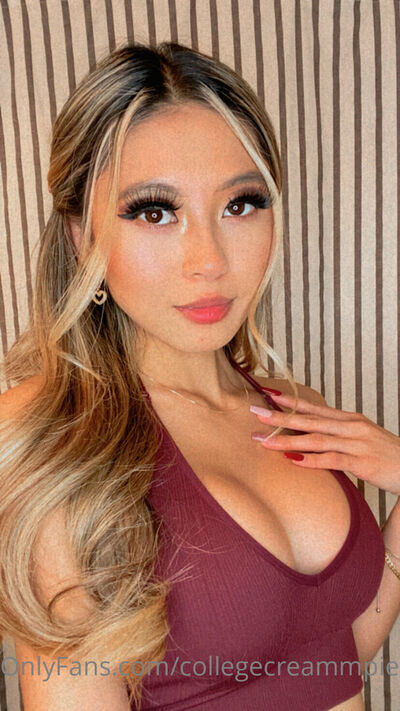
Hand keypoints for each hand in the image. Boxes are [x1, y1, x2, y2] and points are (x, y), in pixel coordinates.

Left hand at [250, 391, 399, 496]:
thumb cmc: (386, 455)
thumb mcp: (361, 438)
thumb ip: (338, 434)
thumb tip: (312, 435)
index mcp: (349, 419)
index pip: (315, 407)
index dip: (291, 401)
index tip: (269, 395)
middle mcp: (351, 427)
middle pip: (310, 420)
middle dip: (280, 417)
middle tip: (255, 413)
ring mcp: (356, 444)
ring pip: (315, 439)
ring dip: (287, 440)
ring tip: (263, 440)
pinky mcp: (361, 462)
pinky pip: (331, 460)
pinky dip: (311, 460)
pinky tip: (292, 460)